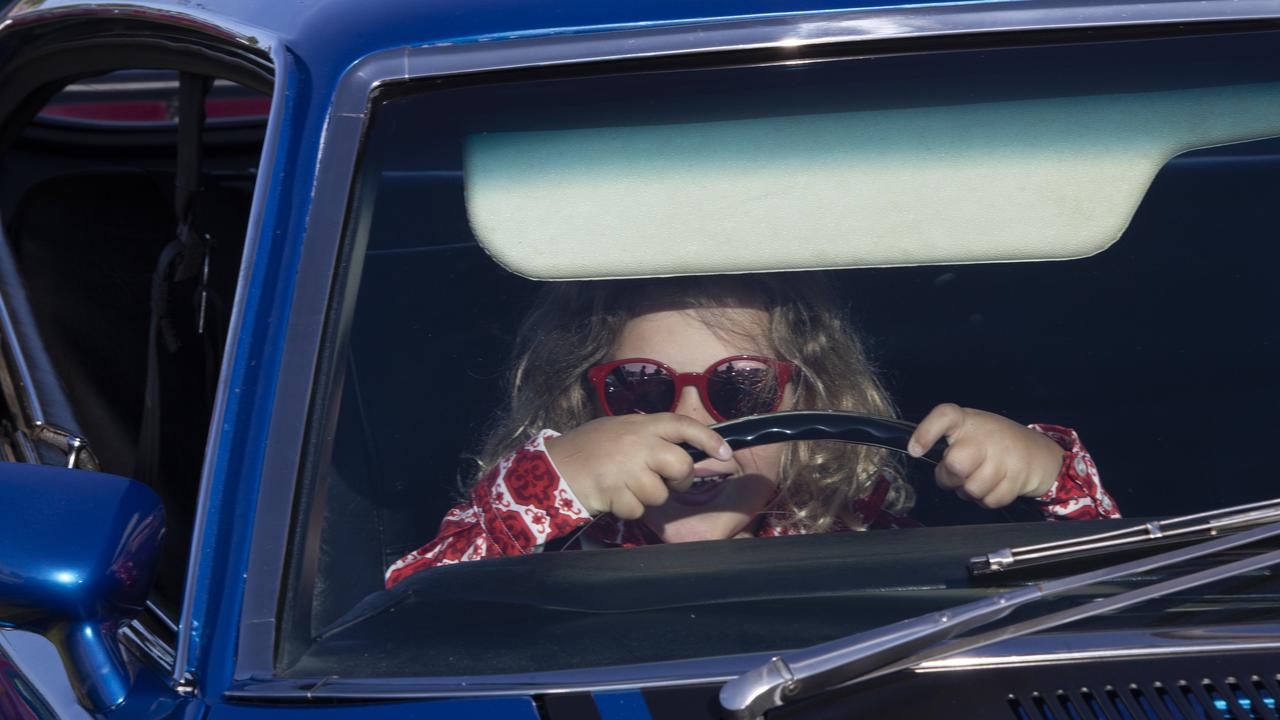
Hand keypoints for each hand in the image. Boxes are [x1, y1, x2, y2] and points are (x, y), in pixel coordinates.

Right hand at [545, 414, 732, 518]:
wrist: (553, 466)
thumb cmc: (588, 449)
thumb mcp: (619, 431)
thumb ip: (647, 437)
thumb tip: (680, 448)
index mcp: (640, 425)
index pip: (682, 425)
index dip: (708, 439)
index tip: (726, 452)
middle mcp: (636, 443)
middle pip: (681, 465)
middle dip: (680, 479)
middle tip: (667, 480)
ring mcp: (625, 467)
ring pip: (660, 493)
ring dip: (646, 496)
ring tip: (623, 484)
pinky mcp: (615, 491)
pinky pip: (638, 509)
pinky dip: (628, 509)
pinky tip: (611, 496)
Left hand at [907, 403, 1063, 508]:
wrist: (1039, 453)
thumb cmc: (995, 443)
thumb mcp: (970, 431)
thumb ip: (948, 442)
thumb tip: (921, 455)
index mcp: (967, 421)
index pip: (945, 416)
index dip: (926, 433)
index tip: (915, 450)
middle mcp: (986, 435)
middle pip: (956, 465)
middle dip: (949, 478)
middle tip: (956, 475)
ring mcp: (1005, 456)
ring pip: (972, 488)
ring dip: (970, 492)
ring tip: (978, 479)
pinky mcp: (1018, 477)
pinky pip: (991, 500)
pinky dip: (988, 500)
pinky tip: (993, 486)